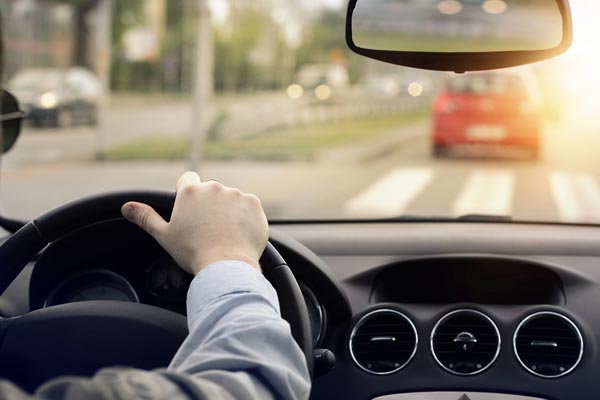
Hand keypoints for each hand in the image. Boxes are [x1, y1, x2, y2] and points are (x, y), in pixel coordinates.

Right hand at [121, 171, 267, 274]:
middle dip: (210, 205)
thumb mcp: (164, 236)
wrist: (226, 266)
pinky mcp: (254, 205)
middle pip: (211, 191)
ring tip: (224, 234)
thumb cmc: (193, 252)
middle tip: (207, 229)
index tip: (191, 209)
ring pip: (231, 199)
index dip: (188, 193)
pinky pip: (249, 207)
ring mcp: (237, 195)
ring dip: (229, 211)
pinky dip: (245, 218)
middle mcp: (214, 188)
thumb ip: (146, 217)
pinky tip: (239, 234)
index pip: (188, 179)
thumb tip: (127, 207)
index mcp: (190, 192)